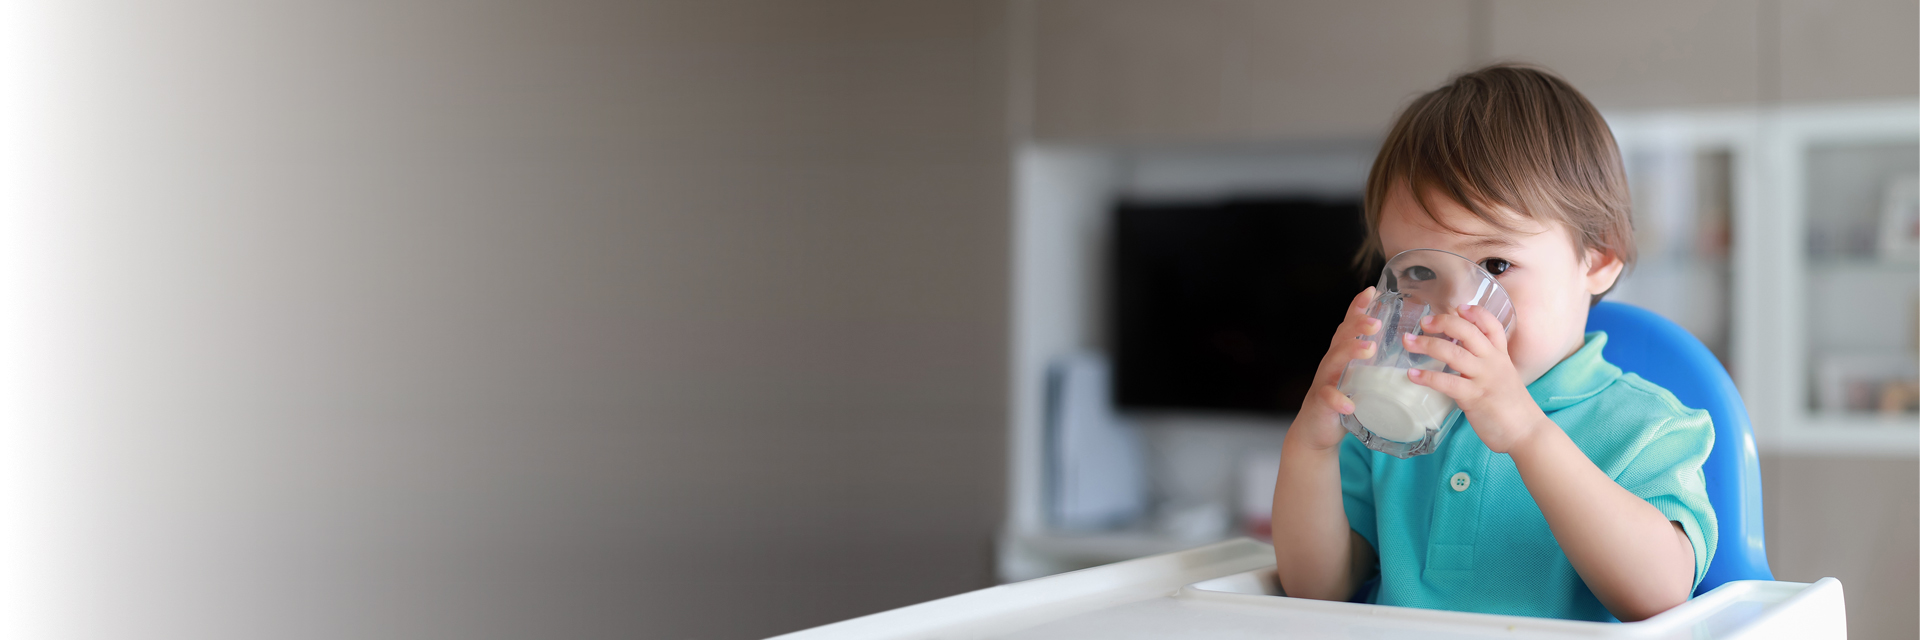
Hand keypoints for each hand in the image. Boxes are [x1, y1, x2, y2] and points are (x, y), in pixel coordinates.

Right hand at [1291, 287, 1380, 451]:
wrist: (1315, 431)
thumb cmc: (1343, 400)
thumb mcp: (1359, 378)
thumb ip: (1376, 364)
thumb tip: (1409, 352)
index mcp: (1342, 356)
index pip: (1348, 326)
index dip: (1357, 308)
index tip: (1372, 291)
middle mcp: (1331, 364)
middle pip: (1342, 338)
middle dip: (1357, 326)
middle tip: (1376, 322)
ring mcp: (1324, 382)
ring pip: (1333, 361)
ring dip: (1350, 353)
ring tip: (1367, 349)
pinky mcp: (1321, 403)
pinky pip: (1327, 398)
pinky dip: (1337, 399)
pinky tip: (1349, 403)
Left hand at [1401, 305, 1548, 452]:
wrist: (1527, 433)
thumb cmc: (1513, 408)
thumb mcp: (1504, 378)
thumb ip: (1486, 366)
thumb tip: (1461, 360)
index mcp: (1501, 356)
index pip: (1491, 325)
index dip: (1475, 313)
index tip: (1459, 307)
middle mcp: (1493, 362)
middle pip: (1468, 332)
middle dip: (1443, 322)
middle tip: (1424, 322)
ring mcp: (1484, 378)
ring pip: (1453, 353)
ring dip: (1427, 345)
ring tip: (1408, 342)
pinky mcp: (1474, 397)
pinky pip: (1447, 382)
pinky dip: (1427, 377)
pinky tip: (1411, 374)